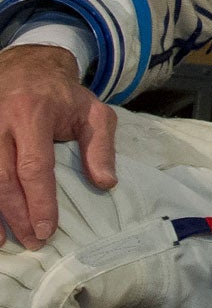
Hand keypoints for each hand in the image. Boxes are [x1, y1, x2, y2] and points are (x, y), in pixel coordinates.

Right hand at [0, 44, 116, 249]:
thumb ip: (101, 147)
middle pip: (2, 178)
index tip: (47, 229)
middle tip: (33, 241)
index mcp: (32, 115)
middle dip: (16, 214)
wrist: (28, 65)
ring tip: (4, 241)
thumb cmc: (64, 96)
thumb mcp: (94, 112)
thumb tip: (106, 183)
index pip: (34, 166)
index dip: (39, 201)